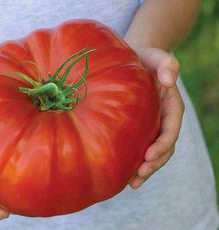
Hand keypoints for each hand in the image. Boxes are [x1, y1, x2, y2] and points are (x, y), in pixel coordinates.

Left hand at [128, 47, 184, 188]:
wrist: (134, 60)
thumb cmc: (145, 58)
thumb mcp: (156, 56)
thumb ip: (167, 64)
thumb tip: (170, 80)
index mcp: (171, 106)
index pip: (170, 130)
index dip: (162, 144)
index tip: (148, 155)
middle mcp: (163, 120)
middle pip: (164, 148)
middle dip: (153, 164)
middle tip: (137, 177)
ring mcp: (152, 126)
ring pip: (153, 153)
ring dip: (144, 169)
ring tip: (131, 183)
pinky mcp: (139, 129)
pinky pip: (139, 148)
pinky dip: (134, 162)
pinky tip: (122, 173)